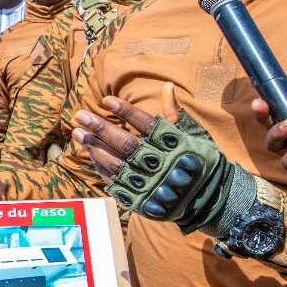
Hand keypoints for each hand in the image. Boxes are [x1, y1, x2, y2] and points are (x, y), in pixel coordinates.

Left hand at [75, 83, 258, 237]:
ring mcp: (148, 184)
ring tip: (77, 132)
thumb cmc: (199, 161)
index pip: (146, 124)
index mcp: (172, 145)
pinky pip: (116, 183)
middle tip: (80, 115)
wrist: (208, 201)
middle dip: (100, 128)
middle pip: (125, 144)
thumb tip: (167, 85)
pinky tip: (90, 154)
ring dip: (94, 147)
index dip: (125, 112)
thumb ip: (175, 113)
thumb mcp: (193, 135)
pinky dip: (101, 168)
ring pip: (116, 164)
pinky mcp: (140, 199)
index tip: (106, 100)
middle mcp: (158, 164)